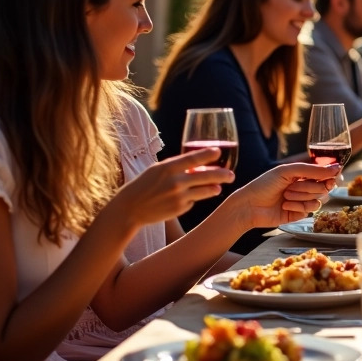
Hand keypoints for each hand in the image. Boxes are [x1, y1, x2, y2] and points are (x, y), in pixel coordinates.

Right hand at [109, 148, 234, 227]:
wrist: (130, 208)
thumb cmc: (144, 185)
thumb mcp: (157, 170)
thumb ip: (177, 166)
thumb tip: (199, 163)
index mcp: (168, 167)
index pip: (194, 158)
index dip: (208, 154)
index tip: (219, 152)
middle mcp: (175, 181)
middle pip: (206, 176)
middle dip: (222, 175)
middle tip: (231, 175)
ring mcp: (179, 196)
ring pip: (205, 191)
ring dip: (214, 188)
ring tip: (218, 187)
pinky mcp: (180, 209)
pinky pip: (193, 201)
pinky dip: (192, 199)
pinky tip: (184, 198)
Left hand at [226, 162, 339, 226]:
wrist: (249, 206)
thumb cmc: (265, 184)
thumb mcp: (288, 171)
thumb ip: (313, 170)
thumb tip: (337, 168)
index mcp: (303, 173)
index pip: (326, 173)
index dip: (331, 175)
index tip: (332, 177)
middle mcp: (305, 186)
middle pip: (324, 187)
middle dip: (309, 186)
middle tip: (292, 186)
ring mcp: (303, 200)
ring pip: (319, 199)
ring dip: (302, 196)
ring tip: (285, 195)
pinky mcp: (299, 214)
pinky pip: (310, 210)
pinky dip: (298, 206)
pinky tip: (285, 205)